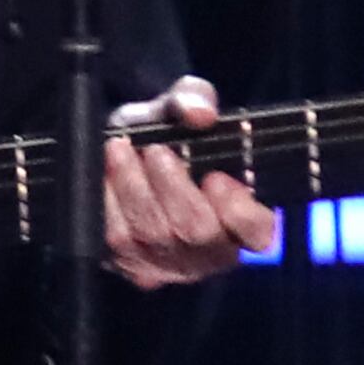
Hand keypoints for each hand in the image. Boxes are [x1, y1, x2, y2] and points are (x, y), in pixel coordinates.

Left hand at [101, 76, 279, 288]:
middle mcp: (211, 251)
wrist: (123, 151)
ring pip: (152, 236)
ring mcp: (171, 265)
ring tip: (119, 150)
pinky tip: (104, 175)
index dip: (241, 213)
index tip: (216, 178)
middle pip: (197, 232)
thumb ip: (194, 99)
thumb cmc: (166, 135)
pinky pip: (116, 242)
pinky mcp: (131, 265)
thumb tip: (198, 113)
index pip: (259, 233)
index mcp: (242, 219)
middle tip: (155, 151)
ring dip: (133, 188)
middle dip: (173, 187)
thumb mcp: (180, 107)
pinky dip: (107, 204)